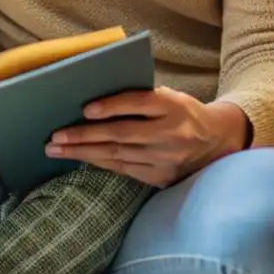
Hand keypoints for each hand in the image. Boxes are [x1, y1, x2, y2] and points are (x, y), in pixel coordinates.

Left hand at [46, 88, 250, 186]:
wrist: (218, 141)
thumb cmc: (183, 112)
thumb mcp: (170, 97)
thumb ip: (141, 97)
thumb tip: (96, 96)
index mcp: (173, 106)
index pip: (138, 103)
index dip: (111, 106)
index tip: (85, 109)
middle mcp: (171, 133)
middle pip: (121, 134)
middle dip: (84, 136)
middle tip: (55, 136)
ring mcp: (167, 158)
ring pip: (118, 155)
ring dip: (83, 153)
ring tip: (57, 149)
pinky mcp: (162, 177)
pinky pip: (125, 170)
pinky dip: (101, 163)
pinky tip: (81, 159)